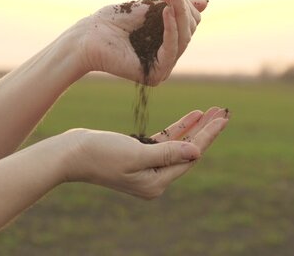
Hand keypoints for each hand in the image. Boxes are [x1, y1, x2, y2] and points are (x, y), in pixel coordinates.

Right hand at [57, 107, 228, 198]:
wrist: (70, 154)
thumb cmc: (100, 153)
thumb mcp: (136, 154)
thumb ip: (167, 153)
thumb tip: (197, 152)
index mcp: (156, 182)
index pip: (190, 156)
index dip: (208, 135)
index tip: (223, 119)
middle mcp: (155, 179)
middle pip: (189, 151)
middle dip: (206, 131)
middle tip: (223, 111)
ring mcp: (147, 168)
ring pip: (179, 145)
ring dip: (195, 127)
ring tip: (212, 111)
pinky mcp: (139, 155)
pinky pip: (166, 142)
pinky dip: (178, 128)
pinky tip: (192, 116)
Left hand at [75, 0, 207, 84]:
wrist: (87, 36)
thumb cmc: (113, 21)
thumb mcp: (151, 8)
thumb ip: (176, 6)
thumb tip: (207, 2)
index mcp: (167, 41)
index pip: (190, 23)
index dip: (184, 3)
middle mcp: (168, 57)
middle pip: (190, 29)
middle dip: (181, 6)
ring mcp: (163, 68)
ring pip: (184, 38)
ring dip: (178, 13)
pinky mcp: (155, 75)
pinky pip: (172, 50)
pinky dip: (171, 30)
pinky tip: (166, 12)